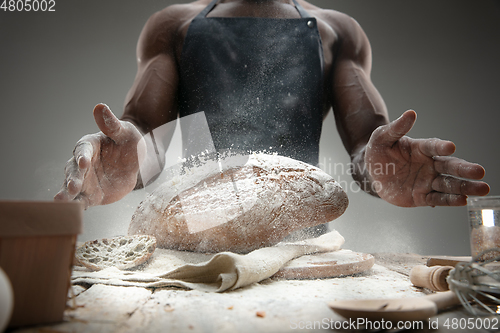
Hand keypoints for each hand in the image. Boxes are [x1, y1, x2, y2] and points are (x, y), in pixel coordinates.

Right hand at [54, 104, 144, 208]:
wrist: (136, 163)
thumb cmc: (129, 143)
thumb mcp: (125, 132)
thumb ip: (112, 124)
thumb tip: (100, 106)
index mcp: (89, 145)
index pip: (83, 150)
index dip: (83, 156)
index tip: (84, 162)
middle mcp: (83, 163)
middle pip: (74, 170)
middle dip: (73, 178)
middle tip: (73, 186)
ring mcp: (86, 179)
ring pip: (73, 186)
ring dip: (67, 193)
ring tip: (61, 201)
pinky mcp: (91, 194)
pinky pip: (82, 200)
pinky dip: (77, 206)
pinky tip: (71, 212)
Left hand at [364, 110, 489, 206]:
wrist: (371, 173)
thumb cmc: (378, 152)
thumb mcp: (382, 138)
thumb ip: (396, 128)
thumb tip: (410, 113)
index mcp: (421, 148)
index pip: (433, 147)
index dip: (441, 147)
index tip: (450, 147)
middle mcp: (429, 164)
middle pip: (449, 167)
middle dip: (464, 169)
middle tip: (480, 171)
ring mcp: (427, 181)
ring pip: (448, 184)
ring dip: (465, 187)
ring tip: (482, 188)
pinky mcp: (422, 197)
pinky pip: (437, 199)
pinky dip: (449, 200)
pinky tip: (463, 200)